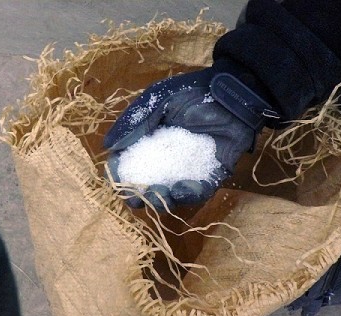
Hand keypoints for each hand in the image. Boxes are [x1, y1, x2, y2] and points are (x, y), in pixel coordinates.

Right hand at [104, 68, 259, 209]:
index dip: (120, 173)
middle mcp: (168, 160)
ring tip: (158, 193)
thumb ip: (134, 123)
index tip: (115, 177)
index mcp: (151, 143)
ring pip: (172, 194)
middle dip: (139, 195)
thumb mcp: (157, 101)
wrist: (232, 92)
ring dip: (162, 198)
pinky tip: (180, 188)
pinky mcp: (212, 175)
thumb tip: (108, 146)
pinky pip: (200, 192)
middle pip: (148, 185)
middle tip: (137, 197)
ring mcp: (190, 170)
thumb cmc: (193, 92)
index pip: (130, 164)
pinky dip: (189, 194)